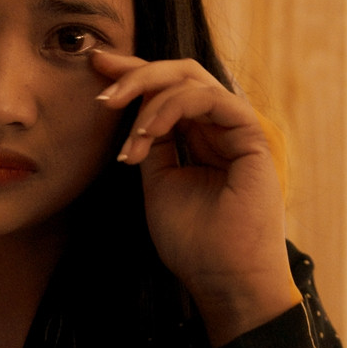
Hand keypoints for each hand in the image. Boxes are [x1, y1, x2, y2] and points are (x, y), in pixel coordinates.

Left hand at [90, 51, 301, 345]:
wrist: (224, 280)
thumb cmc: (194, 244)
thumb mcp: (159, 183)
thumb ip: (153, 144)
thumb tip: (135, 111)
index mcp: (201, 138)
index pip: (167, 93)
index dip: (133, 76)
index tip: (95, 67)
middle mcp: (219, 128)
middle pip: (179, 75)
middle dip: (136, 69)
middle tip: (100, 72)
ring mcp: (236, 130)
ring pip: (191, 80)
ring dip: (146, 92)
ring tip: (117, 114)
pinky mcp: (251, 136)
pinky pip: (208, 99)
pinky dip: (171, 107)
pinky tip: (146, 130)